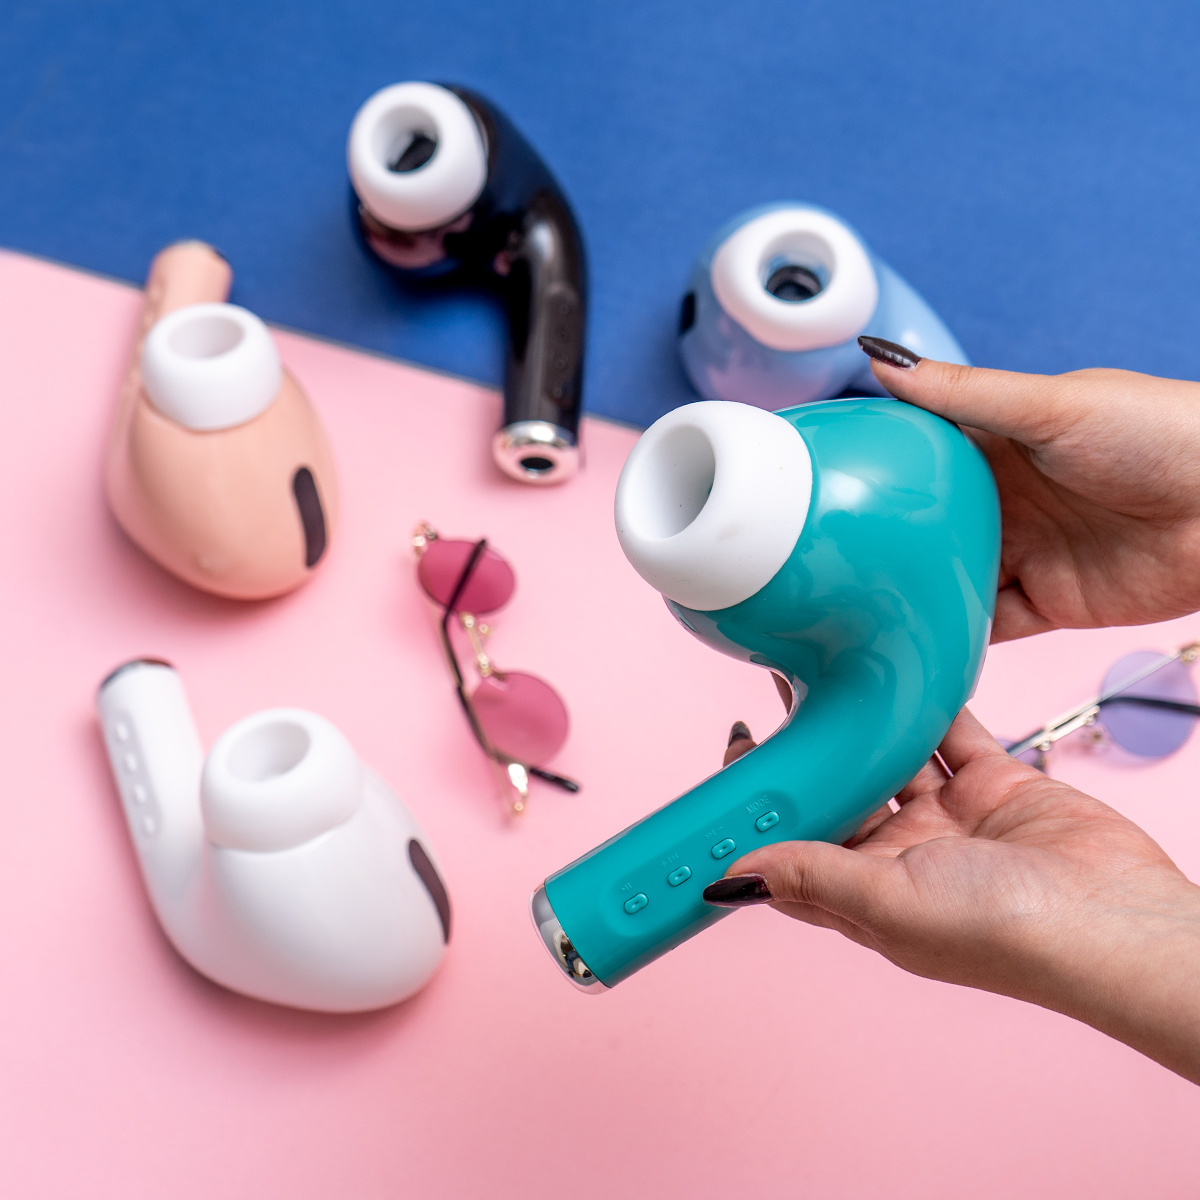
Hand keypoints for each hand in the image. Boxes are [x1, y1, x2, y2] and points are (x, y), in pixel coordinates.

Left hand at [714, 709, 1199, 1084]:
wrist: (1111, 917)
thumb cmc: (1003, 935)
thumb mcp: (888, 904)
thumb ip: (812, 877)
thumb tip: (729, 877)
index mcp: (865, 892)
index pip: (794, 847)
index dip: (761, 809)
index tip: (730, 759)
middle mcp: (900, 855)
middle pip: (838, 792)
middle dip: (806, 747)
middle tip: (774, 687)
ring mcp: (946, 818)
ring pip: (888, 755)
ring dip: (859, 717)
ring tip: (821, 665)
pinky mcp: (991, 784)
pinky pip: (949, 734)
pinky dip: (928, 704)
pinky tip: (899, 671)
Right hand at [859, 342, 1199, 641]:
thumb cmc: (1161, 432)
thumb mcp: (1049, 405)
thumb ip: (961, 393)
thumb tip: (881, 360)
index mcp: (996, 446)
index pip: (917, 459)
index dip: (872, 471)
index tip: (821, 484)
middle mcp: (1004, 502)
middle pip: (925, 528)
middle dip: (884, 544)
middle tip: (825, 558)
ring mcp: (1025, 553)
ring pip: (947, 579)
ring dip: (913, 593)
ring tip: (858, 605)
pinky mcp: (1049, 603)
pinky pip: (988, 624)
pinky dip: (956, 634)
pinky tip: (920, 636)